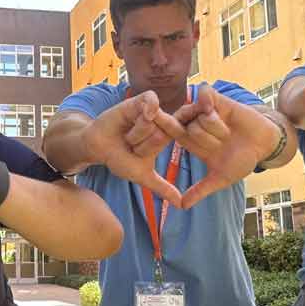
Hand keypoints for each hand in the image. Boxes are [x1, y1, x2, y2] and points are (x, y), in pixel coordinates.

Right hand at [80, 91, 184, 206]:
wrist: (98, 147)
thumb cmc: (119, 159)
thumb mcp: (141, 175)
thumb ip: (161, 187)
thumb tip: (179, 204)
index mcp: (166, 136)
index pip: (184, 133)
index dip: (194, 130)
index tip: (206, 131)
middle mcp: (160, 122)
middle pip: (164, 133)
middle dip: (144, 146)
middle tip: (133, 147)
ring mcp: (150, 111)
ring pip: (154, 123)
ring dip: (136, 135)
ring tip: (127, 136)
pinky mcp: (138, 101)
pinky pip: (150, 103)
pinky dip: (147, 109)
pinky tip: (142, 114)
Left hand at [157, 90, 278, 208]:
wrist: (264, 145)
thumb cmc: (242, 160)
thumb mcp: (221, 178)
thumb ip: (201, 190)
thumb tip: (182, 206)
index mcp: (191, 141)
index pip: (170, 134)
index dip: (161, 130)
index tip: (150, 129)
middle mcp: (196, 124)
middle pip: (184, 125)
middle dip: (202, 136)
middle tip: (219, 142)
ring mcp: (206, 111)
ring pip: (196, 115)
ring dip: (214, 127)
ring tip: (227, 134)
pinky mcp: (218, 100)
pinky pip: (205, 95)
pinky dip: (206, 100)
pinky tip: (211, 108)